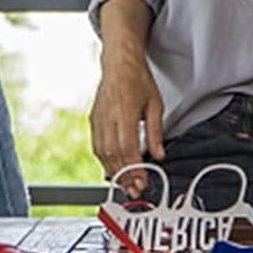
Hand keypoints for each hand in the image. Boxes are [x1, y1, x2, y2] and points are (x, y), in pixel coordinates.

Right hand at [90, 54, 165, 195]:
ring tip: (126, 183)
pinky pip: (96, 146)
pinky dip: (105, 161)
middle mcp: (108, 117)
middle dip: (125, 176)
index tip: (142, 181)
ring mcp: (98, 119)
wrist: (119, 62)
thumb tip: (159, 155)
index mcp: (125, 111)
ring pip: (102, 154)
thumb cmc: (137, 79)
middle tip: (135, 189)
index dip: (135, 168)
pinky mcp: (93, 120)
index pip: (128, 148)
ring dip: (114, 172)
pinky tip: (114, 168)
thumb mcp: (155, 104)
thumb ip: (156, 132)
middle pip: (114, 155)